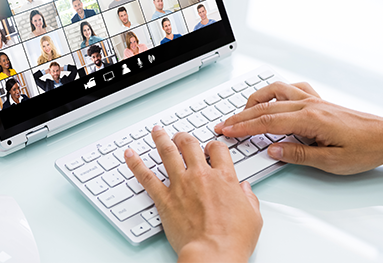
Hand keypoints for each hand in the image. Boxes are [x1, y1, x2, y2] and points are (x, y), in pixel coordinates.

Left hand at [125, 126, 260, 262]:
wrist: (213, 252)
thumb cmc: (233, 238)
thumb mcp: (253, 216)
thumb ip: (248, 198)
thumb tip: (245, 190)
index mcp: (225, 178)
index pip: (218, 150)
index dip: (213, 146)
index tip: (210, 147)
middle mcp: (201, 176)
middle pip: (190, 145)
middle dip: (184, 137)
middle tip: (179, 135)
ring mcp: (180, 185)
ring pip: (167, 153)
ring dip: (161, 139)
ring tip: (156, 131)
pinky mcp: (164, 199)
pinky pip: (146, 177)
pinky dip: (135, 164)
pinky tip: (129, 155)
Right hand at [214, 81, 382, 174]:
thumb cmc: (364, 149)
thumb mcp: (330, 162)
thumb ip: (298, 155)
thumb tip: (272, 150)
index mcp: (310, 120)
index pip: (266, 122)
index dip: (242, 127)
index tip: (226, 131)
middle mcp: (309, 106)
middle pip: (265, 107)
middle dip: (240, 116)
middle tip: (224, 124)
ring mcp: (314, 101)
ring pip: (275, 92)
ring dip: (255, 100)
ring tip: (242, 111)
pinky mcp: (319, 101)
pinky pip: (292, 88)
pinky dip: (276, 92)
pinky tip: (272, 99)